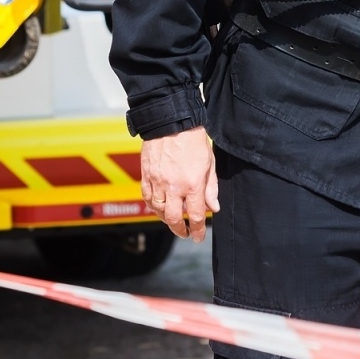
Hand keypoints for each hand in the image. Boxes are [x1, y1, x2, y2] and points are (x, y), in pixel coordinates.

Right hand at [140, 126, 219, 241]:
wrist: (171, 122)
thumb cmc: (193, 139)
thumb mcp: (210, 163)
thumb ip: (211, 188)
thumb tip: (213, 207)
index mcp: (193, 184)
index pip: (196, 215)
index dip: (197, 230)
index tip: (197, 237)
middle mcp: (174, 186)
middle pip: (174, 219)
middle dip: (180, 230)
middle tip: (184, 233)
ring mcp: (158, 182)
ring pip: (159, 210)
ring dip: (166, 218)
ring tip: (173, 219)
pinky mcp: (146, 175)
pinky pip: (147, 198)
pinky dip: (153, 206)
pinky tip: (159, 207)